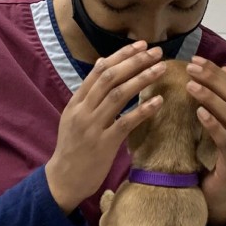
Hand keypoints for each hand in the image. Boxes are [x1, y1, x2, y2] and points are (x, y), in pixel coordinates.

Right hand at [46, 42, 164, 213]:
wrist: (64, 179)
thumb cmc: (73, 148)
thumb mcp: (74, 116)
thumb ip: (88, 92)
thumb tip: (102, 63)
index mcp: (76, 102)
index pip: (99, 71)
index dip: (121, 56)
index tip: (141, 46)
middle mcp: (83, 111)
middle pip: (110, 78)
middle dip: (135, 62)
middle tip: (156, 52)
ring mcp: (93, 127)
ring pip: (119, 96)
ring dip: (142, 79)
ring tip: (161, 69)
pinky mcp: (104, 144)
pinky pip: (126, 123)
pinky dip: (143, 110)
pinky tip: (158, 101)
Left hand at [186, 56, 225, 225]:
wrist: (215, 197)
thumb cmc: (210, 160)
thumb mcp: (209, 128)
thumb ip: (213, 104)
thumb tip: (222, 71)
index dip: (215, 72)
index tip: (195, 60)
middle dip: (213, 79)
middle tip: (191, 67)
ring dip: (211, 98)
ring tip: (192, 86)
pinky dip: (214, 125)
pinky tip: (199, 113)